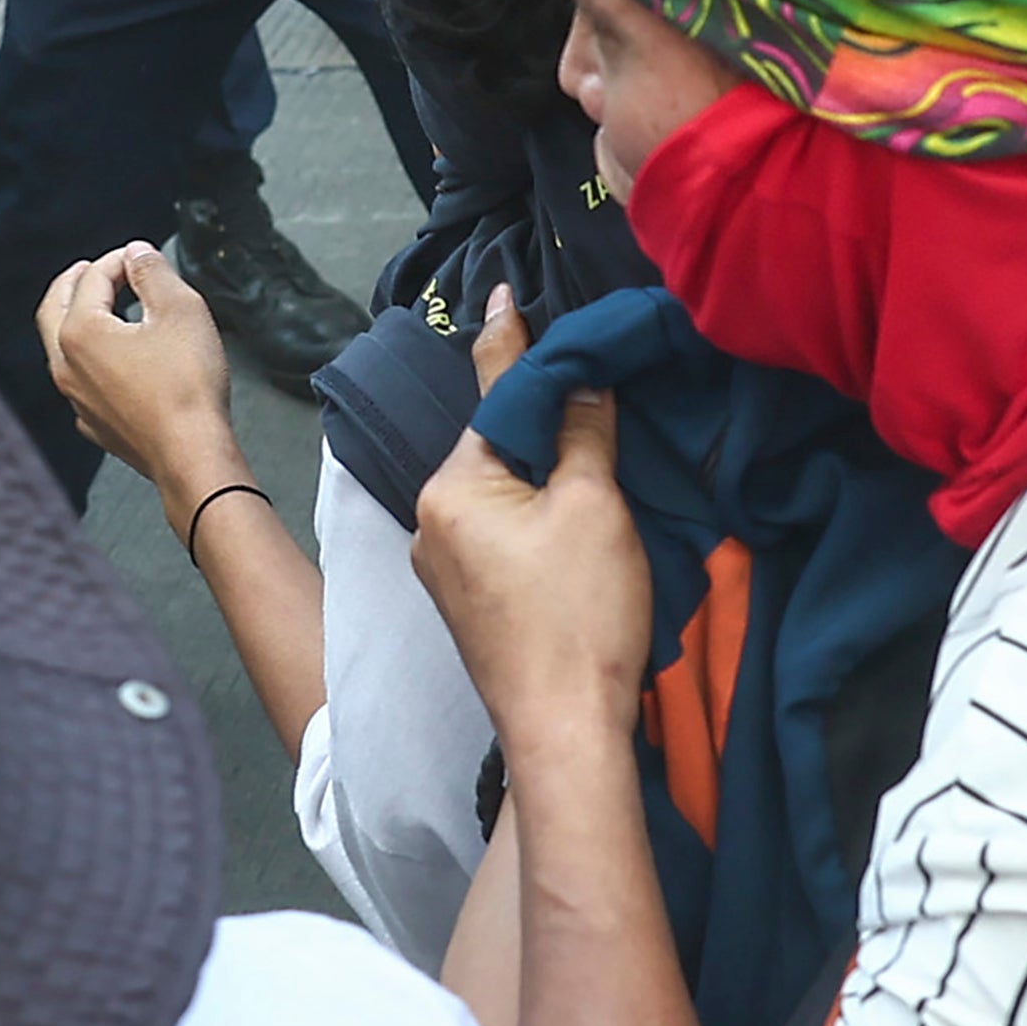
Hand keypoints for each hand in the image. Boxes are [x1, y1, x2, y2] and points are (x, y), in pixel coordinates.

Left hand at [34, 241, 248, 492]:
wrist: (191, 455)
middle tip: (89, 269)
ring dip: (77, 321)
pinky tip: (111, 362)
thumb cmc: (187, 388)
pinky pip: (80, 384)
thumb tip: (137, 253)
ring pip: (62, 349)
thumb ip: (153, 272)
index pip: (92, 279)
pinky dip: (90, 362)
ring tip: (102, 309)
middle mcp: (66, 366)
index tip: (137, 256)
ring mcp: (77, 400)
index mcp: (79, 333)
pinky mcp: (96, 425)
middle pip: (55, 309)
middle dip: (74, 284)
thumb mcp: (180, 309)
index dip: (118, 260)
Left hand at [412, 291, 650, 738]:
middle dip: (541, 423)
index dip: (510, 343)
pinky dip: (536, 517)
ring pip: (502, 495)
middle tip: (589, 386)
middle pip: (498, 449)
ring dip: (543, 475)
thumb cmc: (579, 614)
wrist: (565, 732)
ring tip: (591, 453)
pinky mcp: (471, 605)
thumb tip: (581, 379)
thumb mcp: (594, 507)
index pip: (492, 397)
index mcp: (451, 488)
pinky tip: (573, 520)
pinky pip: (503, 535)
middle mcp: (432, 521)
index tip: (504, 294)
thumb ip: (584, 433)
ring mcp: (446, 569)